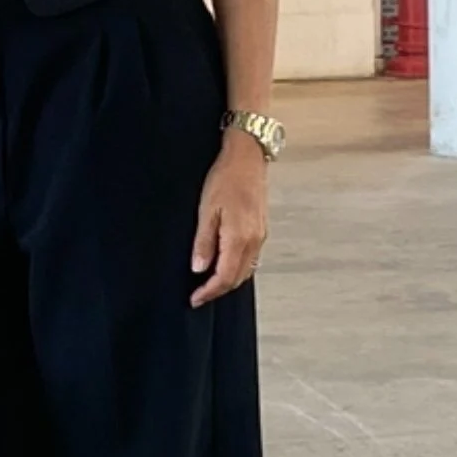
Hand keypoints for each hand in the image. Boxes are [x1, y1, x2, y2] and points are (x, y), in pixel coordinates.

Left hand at [189, 138, 269, 308]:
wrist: (248, 157)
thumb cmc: (226, 178)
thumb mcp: (207, 209)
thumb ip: (204, 241)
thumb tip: (199, 268)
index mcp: (239, 238)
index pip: (224, 277)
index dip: (209, 292)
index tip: (194, 299)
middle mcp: (253, 241)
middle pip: (237, 278)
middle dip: (218, 291)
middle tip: (199, 295)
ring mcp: (260, 236)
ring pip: (246, 270)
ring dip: (229, 281)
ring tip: (209, 284)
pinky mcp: (261, 230)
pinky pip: (251, 259)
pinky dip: (238, 269)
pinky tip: (225, 265)